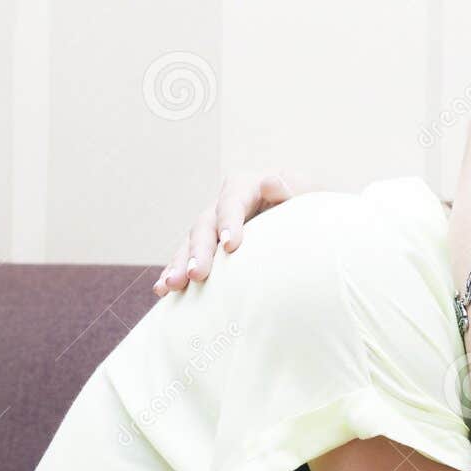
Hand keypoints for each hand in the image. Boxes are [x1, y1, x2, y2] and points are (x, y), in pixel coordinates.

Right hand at [153, 170, 313, 295]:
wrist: (304, 219)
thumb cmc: (307, 206)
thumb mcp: (305, 194)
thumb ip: (290, 190)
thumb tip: (270, 181)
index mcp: (246, 186)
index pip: (232, 202)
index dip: (229, 222)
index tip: (231, 246)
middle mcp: (223, 203)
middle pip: (205, 225)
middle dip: (199, 251)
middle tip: (197, 275)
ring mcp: (213, 224)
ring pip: (190, 243)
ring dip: (179, 264)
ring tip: (171, 286)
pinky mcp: (209, 245)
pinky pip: (186, 257)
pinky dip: (175, 271)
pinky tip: (164, 290)